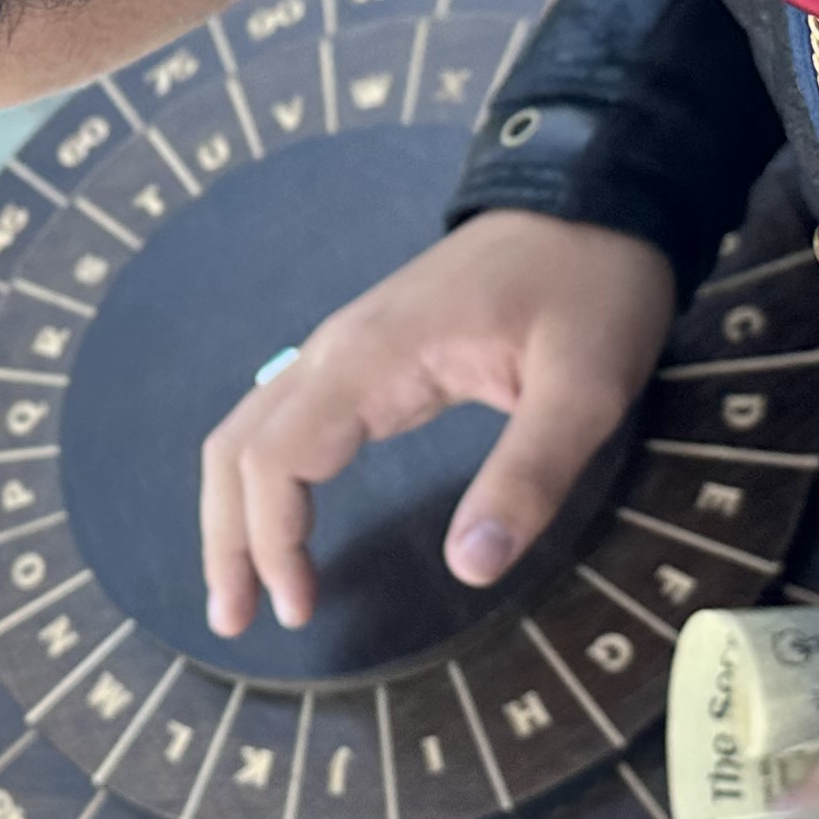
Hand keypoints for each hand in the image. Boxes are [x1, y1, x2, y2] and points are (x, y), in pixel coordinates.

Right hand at [199, 211, 676, 637]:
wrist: (595, 198)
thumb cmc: (591, 289)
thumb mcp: (585, 388)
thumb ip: (529, 475)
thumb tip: (468, 569)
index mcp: (372, 361)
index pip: (277, 460)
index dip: (271, 541)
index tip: (299, 610)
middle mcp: (336, 351)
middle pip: (237, 447)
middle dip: (224, 538)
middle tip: (234, 620)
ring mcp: (345, 347)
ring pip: (249, 430)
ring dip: (233, 510)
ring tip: (242, 588)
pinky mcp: (366, 353)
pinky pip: (284, 419)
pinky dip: (265, 479)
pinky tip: (283, 524)